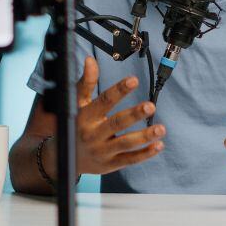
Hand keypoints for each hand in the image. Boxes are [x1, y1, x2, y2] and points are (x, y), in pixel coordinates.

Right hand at [75, 57, 165, 174]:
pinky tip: (158, 145)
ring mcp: (102, 151)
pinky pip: (129, 159)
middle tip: (150, 106)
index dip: (119, 90)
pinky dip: (145, 154)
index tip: (133, 80)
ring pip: (125, 143)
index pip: (104, 101)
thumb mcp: (77, 103)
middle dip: (134, 115)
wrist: (64, 159)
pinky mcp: (110, 164)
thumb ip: (86, 82)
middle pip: (116, 123)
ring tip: (161, 129)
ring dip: (144, 137)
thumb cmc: (75, 125)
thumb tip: (90, 60)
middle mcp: (93, 134)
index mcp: (86, 117)